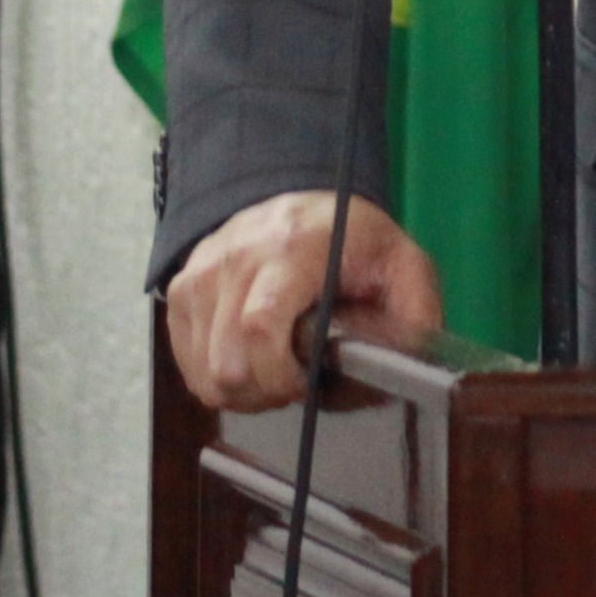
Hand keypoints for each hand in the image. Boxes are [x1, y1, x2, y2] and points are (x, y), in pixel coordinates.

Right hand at [165, 190, 444, 413]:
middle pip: (228, 362)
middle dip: (266, 392)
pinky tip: (252, 361)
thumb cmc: (354, 242)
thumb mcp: (404, 265)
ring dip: (244, 391)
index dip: (279, 375)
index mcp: (296, 247)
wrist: (302, 204)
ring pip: (205, 374)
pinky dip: (219, 379)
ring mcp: (202, 272)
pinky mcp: (181, 290)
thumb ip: (415, 314)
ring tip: (276, 371)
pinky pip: (189, 367)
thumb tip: (400, 368)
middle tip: (296, 383)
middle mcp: (238, 255)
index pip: (260, 325)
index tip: (308, 385)